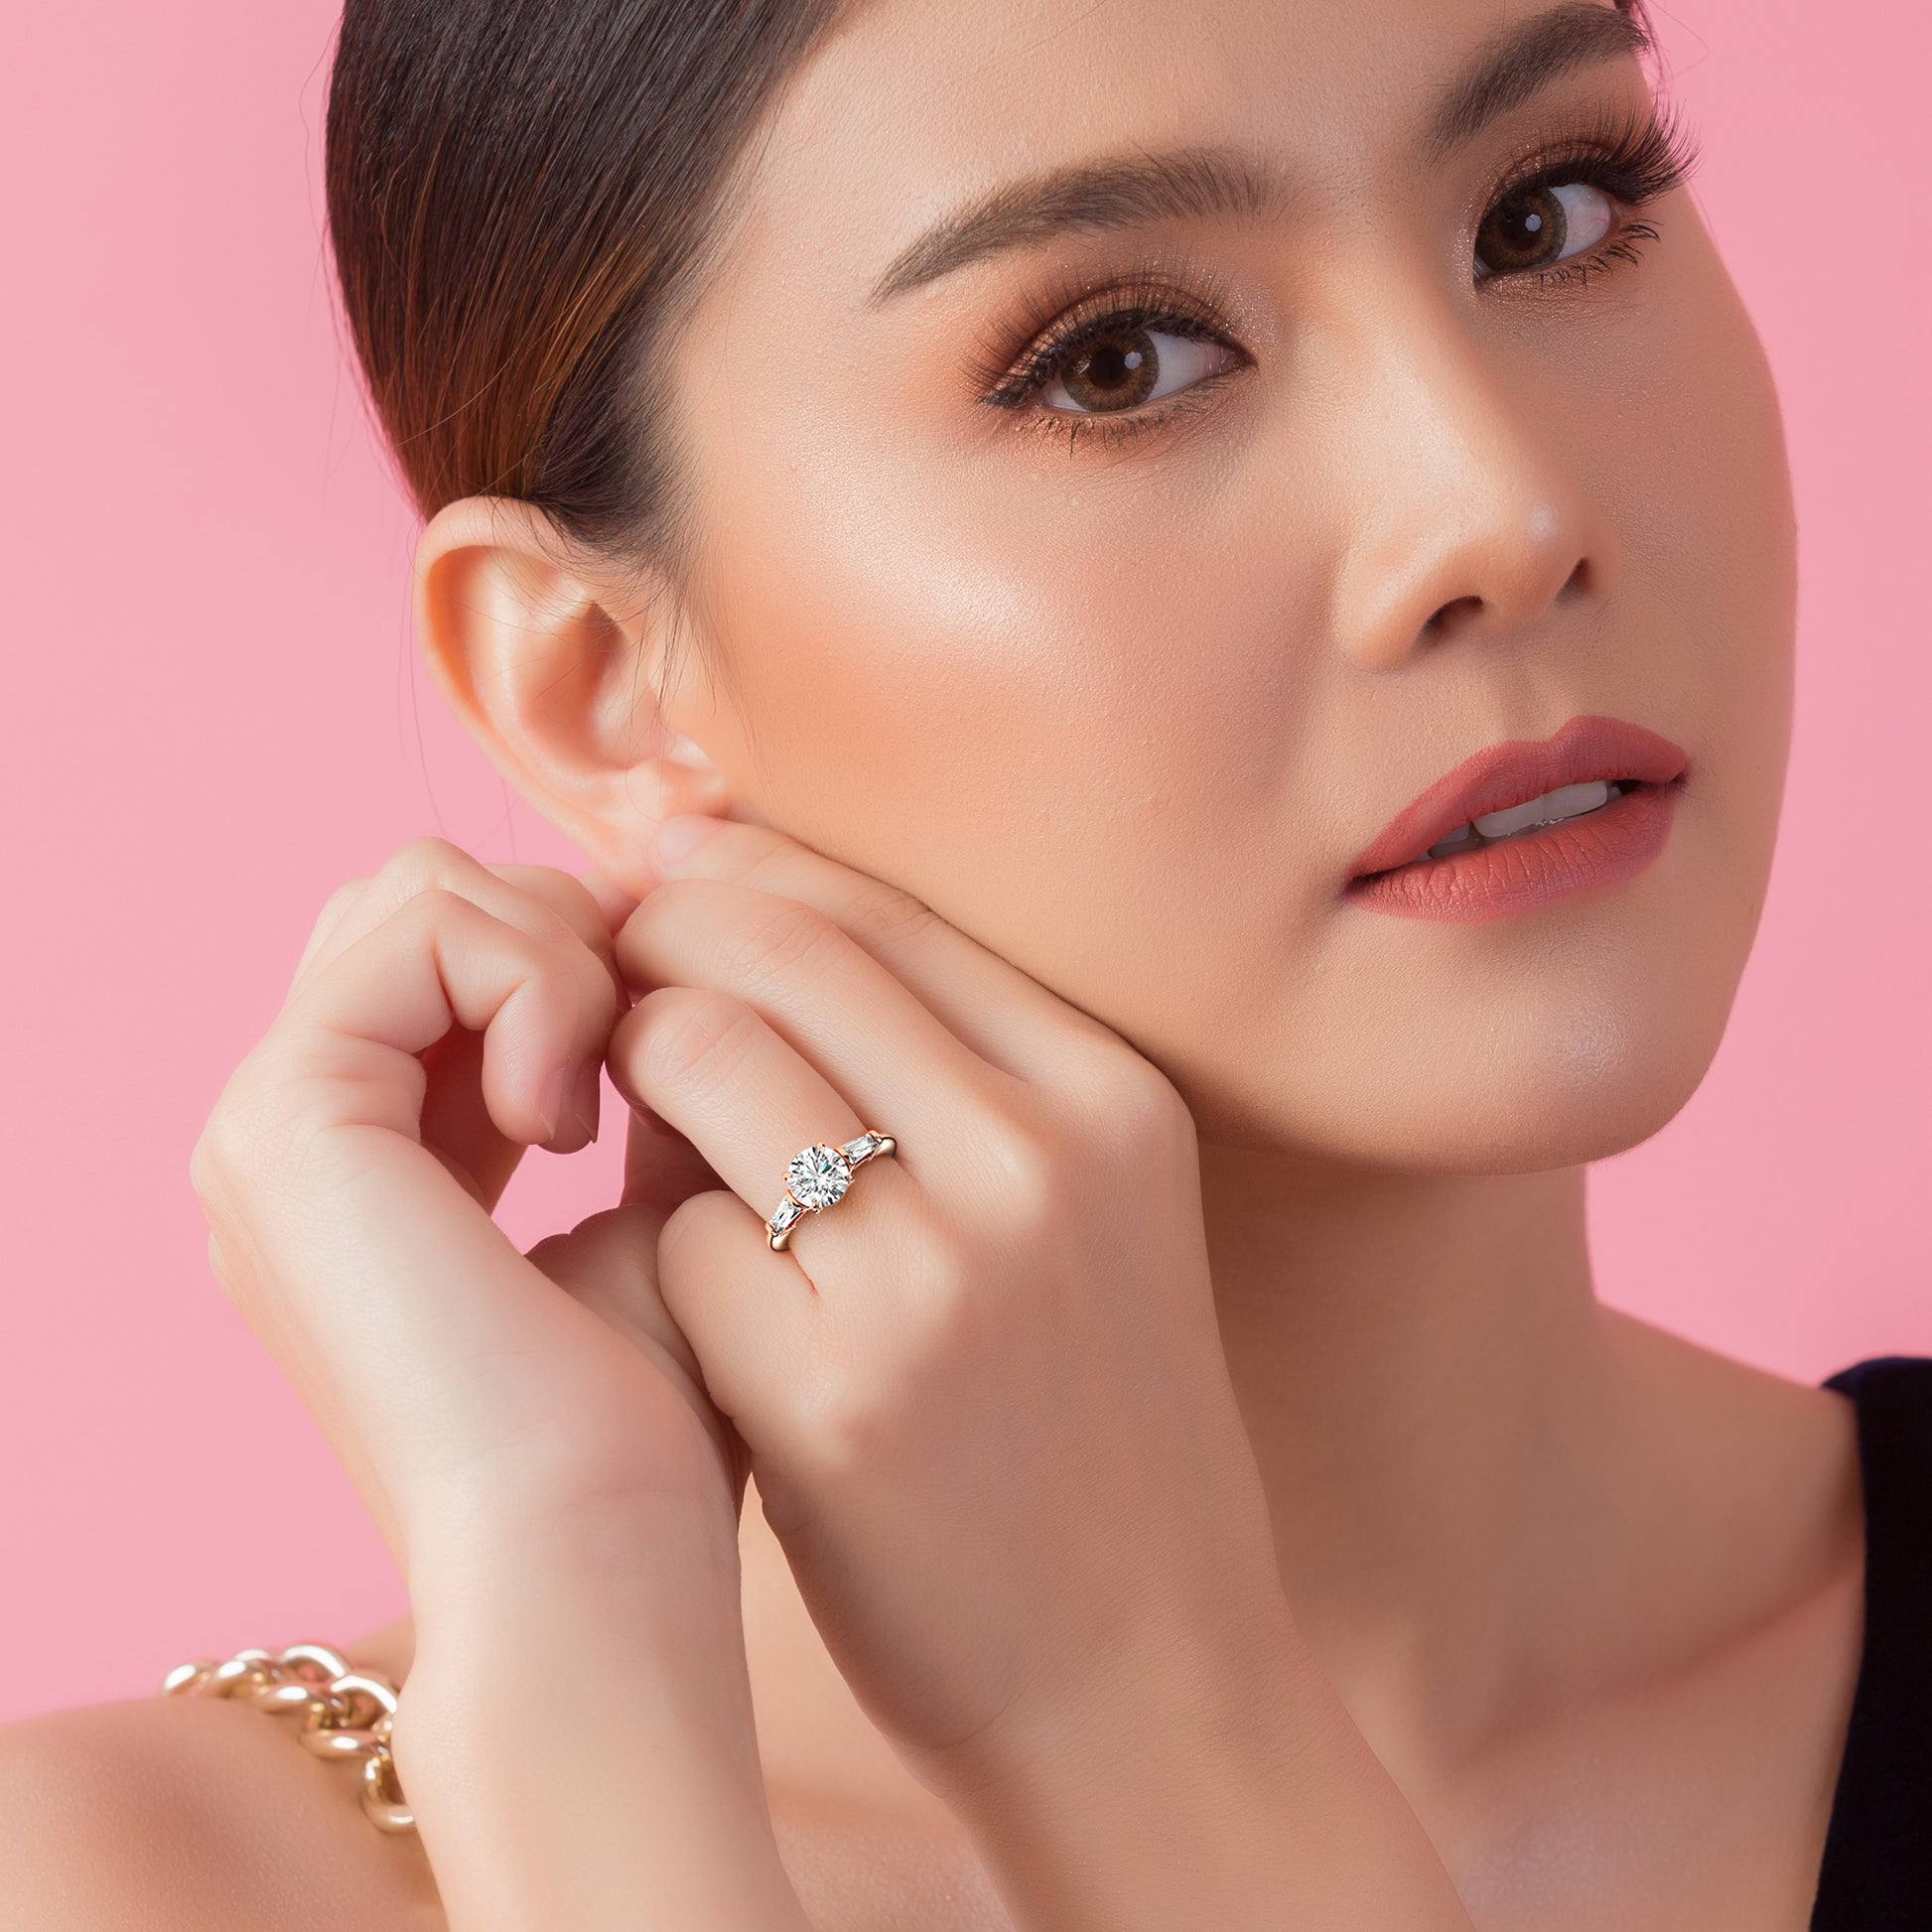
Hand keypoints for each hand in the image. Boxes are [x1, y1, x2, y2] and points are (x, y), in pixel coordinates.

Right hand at [191, 838, 734, 1564]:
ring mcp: (271, 1127)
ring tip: (600, 1098)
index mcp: (365, 1159)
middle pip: (424, 899)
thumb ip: (632, 1078)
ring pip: (422, 892)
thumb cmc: (640, 1422)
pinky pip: (420, 929)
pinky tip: (571, 1118)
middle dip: (561, 935)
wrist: (593, 1558)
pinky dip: (531, 979)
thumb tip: (662, 966)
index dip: (577, 957)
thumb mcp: (650, 1209)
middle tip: (635, 1058)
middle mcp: (297, 1136)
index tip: (666, 1054)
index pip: (451, 951)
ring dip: (555, 953)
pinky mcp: (287, 1121)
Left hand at [609, 817, 1295, 1794]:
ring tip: (613, 1113)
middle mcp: (1039, 1156)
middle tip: (596, 979)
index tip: (665, 884)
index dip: (745, 875)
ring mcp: (939, 1269)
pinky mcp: (835, 1388)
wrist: (1148, 1681)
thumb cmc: (1086, 1432)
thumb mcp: (1086, 1220)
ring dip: (633, 1072)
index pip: (882, 907)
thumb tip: (735, 942)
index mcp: (1110, 1095)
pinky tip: (671, 1284)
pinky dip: (652, 1238)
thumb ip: (949, 1080)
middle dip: (657, 941)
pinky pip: (675, 1230)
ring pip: (703, 1059)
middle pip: (778, 950)